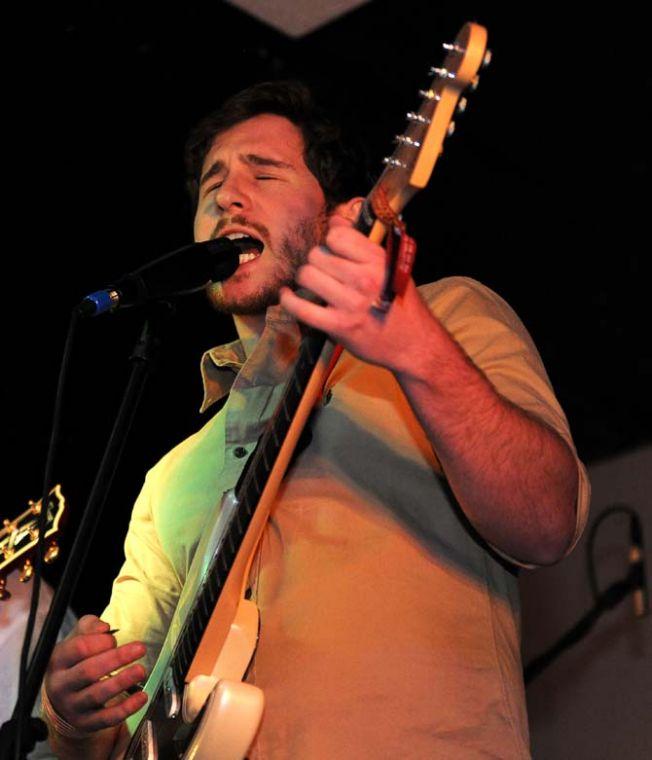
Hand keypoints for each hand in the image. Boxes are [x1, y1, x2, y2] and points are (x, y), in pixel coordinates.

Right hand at [45, 615, 147, 733]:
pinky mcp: (86, 723)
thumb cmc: (74, 662)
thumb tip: (104, 628)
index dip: (100, 641)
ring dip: (122, 681)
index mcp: (58, 661)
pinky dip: (126, 708)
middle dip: (117, 658)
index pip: (78, 649)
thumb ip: (89, 626)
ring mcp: (73, 706)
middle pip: (89, 671)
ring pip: (98, 695)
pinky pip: (107, 718)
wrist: (61, 699)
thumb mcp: (75, 639)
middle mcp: (62, 686)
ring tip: (141, 670)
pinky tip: (142, 697)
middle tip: (140, 648)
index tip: (114, 639)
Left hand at [280, 215, 434, 374]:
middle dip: (317, 261)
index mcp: (377, 261)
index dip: (331, 240)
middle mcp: (364, 279)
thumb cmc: (400, 305)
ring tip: (313, 284)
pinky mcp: (338, 326)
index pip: (337, 235)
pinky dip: (288, 300)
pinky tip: (288, 295)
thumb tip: (335, 220)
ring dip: (306, 279)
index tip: (332, 248)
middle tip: (325, 272)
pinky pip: (300, 307)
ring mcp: (350, 303)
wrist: (413, 344)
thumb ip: (363, 247)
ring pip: (307, 275)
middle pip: (317, 254)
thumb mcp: (390, 268)